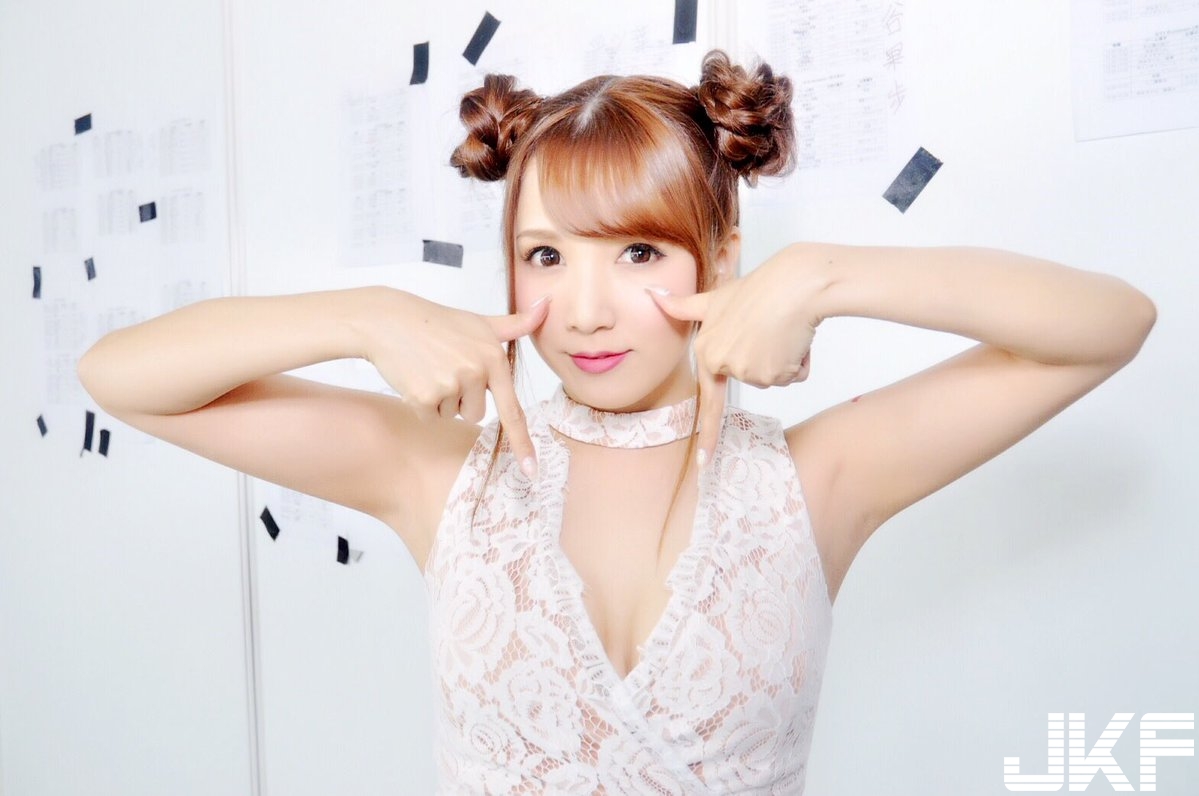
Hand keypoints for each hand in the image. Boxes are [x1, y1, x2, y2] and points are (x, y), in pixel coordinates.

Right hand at [363, 289, 550, 478]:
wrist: (390, 321)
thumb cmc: (438, 323)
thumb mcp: (480, 321)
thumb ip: (516, 324)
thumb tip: (548, 306)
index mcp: (493, 358)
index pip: (512, 409)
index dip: (522, 443)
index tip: (531, 470)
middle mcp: (475, 373)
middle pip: (477, 414)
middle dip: (461, 398)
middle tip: (445, 368)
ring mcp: (450, 385)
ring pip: (453, 415)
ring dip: (441, 399)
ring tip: (430, 368)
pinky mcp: (424, 397)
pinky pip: (430, 417)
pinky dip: (421, 403)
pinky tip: (415, 377)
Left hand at [646, 259, 815, 468]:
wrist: (795, 283)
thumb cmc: (759, 287)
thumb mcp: (717, 297)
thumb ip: (685, 306)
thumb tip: (652, 296)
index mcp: (707, 351)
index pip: (708, 401)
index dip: (709, 435)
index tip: (704, 464)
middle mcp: (723, 364)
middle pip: (751, 379)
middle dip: (767, 360)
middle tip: (769, 330)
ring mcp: (747, 371)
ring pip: (773, 377)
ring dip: (783, 358)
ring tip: (782, 329)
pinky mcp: (773, 373)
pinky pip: (791, 375)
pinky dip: (797, 359)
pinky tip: (794, 336)